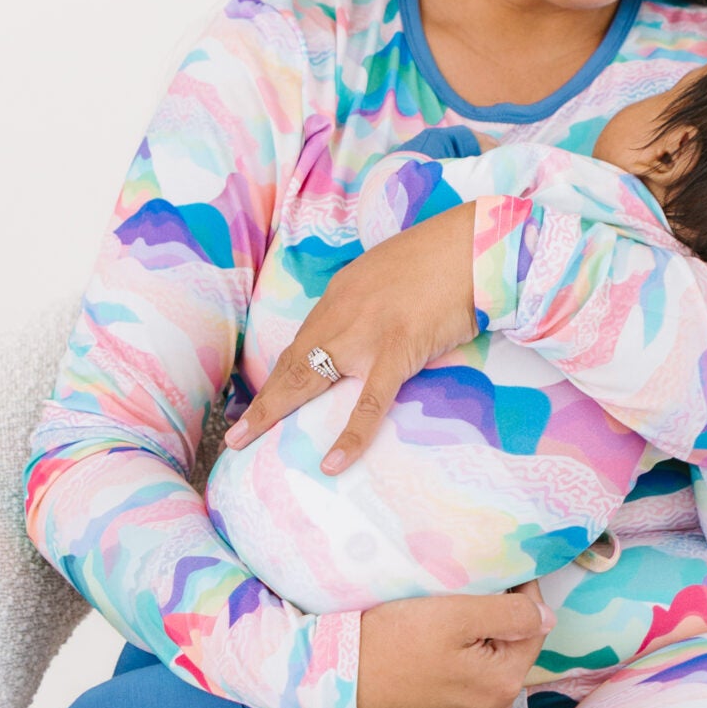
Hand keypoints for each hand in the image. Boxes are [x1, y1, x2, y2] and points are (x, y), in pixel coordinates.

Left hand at [226, 201, 476, 474]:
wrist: (471, 245)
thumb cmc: (442, 257)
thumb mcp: (391, 274)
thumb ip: (371, 303)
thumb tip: (368, 329)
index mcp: (341, 296)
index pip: (302, 343)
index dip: (279, 374)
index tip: (261, 399)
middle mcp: (341, 315)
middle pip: (292, 362)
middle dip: (262, 399)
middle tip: (234, 434)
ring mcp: (365, 335)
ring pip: (310, 377)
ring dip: (274, 410)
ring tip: (245, 441)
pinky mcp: (396, 351)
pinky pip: (370, 401)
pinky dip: (351, 435)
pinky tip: (333, 462)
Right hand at [356, 585, 553, 707]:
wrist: (334, 683)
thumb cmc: (390, 644)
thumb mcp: (453, 615)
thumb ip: (509, 615)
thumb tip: (547, 617)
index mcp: (503, 684)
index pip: (533, 627)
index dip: (521, 594)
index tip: (502, 572)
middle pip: (512, 650)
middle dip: (497, 621)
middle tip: (467, 594)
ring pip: (489, 668)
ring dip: (478, 643)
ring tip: (448, 621)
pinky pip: (467, 686)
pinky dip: (460, 665)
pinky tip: (434, 651)